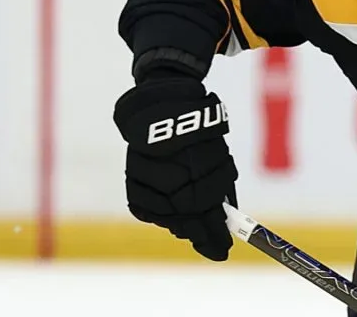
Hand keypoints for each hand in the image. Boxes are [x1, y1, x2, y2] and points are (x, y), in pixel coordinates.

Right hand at [113, 78, 237, 260]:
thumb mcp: (216, 156)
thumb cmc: (199, 135)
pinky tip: (168, 220)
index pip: (207, 207)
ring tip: (189, 230)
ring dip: (178, 224)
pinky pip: (142, 207)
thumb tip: (225, 220)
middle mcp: (173, 166)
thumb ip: (219, 188)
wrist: (164, 106)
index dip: (215, 233)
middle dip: (199, 232)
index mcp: (200, 161)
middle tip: (211, 245)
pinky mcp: (131, 174)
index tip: (223, 251)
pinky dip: (156, 216)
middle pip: (185, 213)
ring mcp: (149, 171)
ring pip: (163, 213)